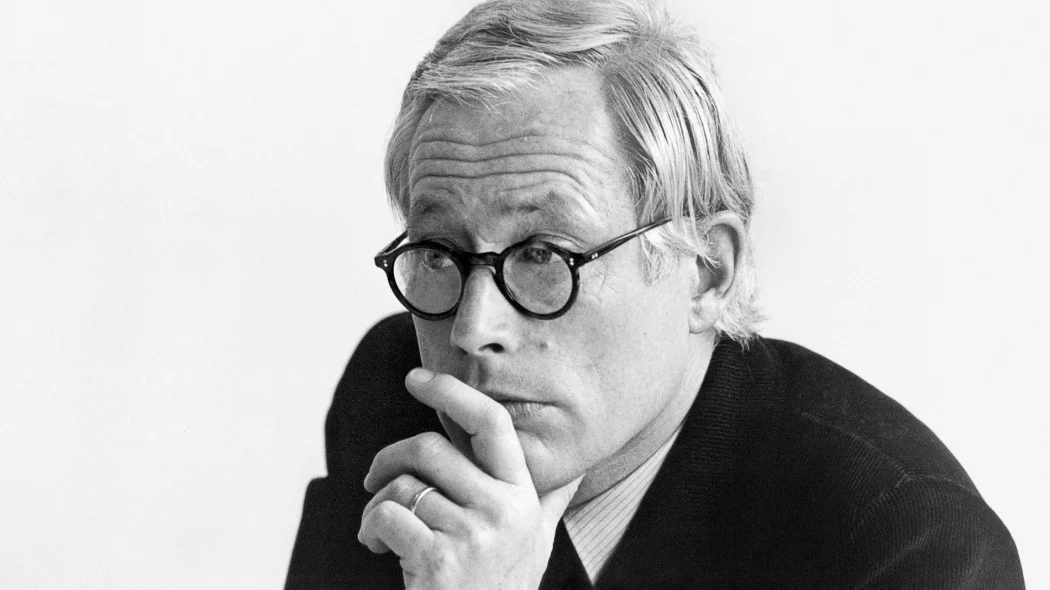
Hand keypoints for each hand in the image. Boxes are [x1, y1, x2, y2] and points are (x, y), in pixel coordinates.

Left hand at [357, 368, 581, 589]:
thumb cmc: (501, 587)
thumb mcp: (536, 541)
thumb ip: (549, 499)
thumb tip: (579, 464)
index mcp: (523, 497)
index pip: (491, 425)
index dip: (453, 393)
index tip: (417, 379)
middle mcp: (503, 511)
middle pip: (431, 449)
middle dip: (391, 458)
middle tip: (375, 477)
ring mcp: (472, 536)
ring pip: (403, 486)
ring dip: (376, 503)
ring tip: (378, 528)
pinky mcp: (437, 560)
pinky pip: (385, 516)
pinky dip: (369, 528)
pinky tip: (377, 547)